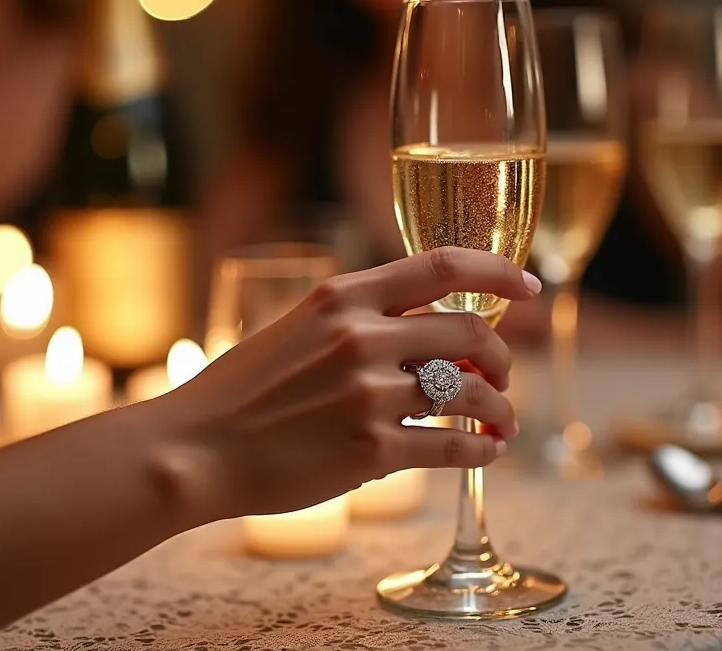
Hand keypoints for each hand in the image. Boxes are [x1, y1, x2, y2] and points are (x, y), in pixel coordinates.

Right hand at [157, 247, 541, 521]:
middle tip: (503, 377)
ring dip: (500, 409)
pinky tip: (485, 454)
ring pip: (471, 394)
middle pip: (471, 335)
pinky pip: (452, 447)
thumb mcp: (296, 328)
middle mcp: (361, 337)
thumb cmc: (242, 392)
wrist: (194, 449)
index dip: (498, 273)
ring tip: (501, 423)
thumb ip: (356, 320)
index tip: (526, 286)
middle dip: (503, 358)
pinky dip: (481, 452)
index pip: (442, 266)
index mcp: (343, 296)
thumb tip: (425, 332)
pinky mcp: (371, 450)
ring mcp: (368, 394)